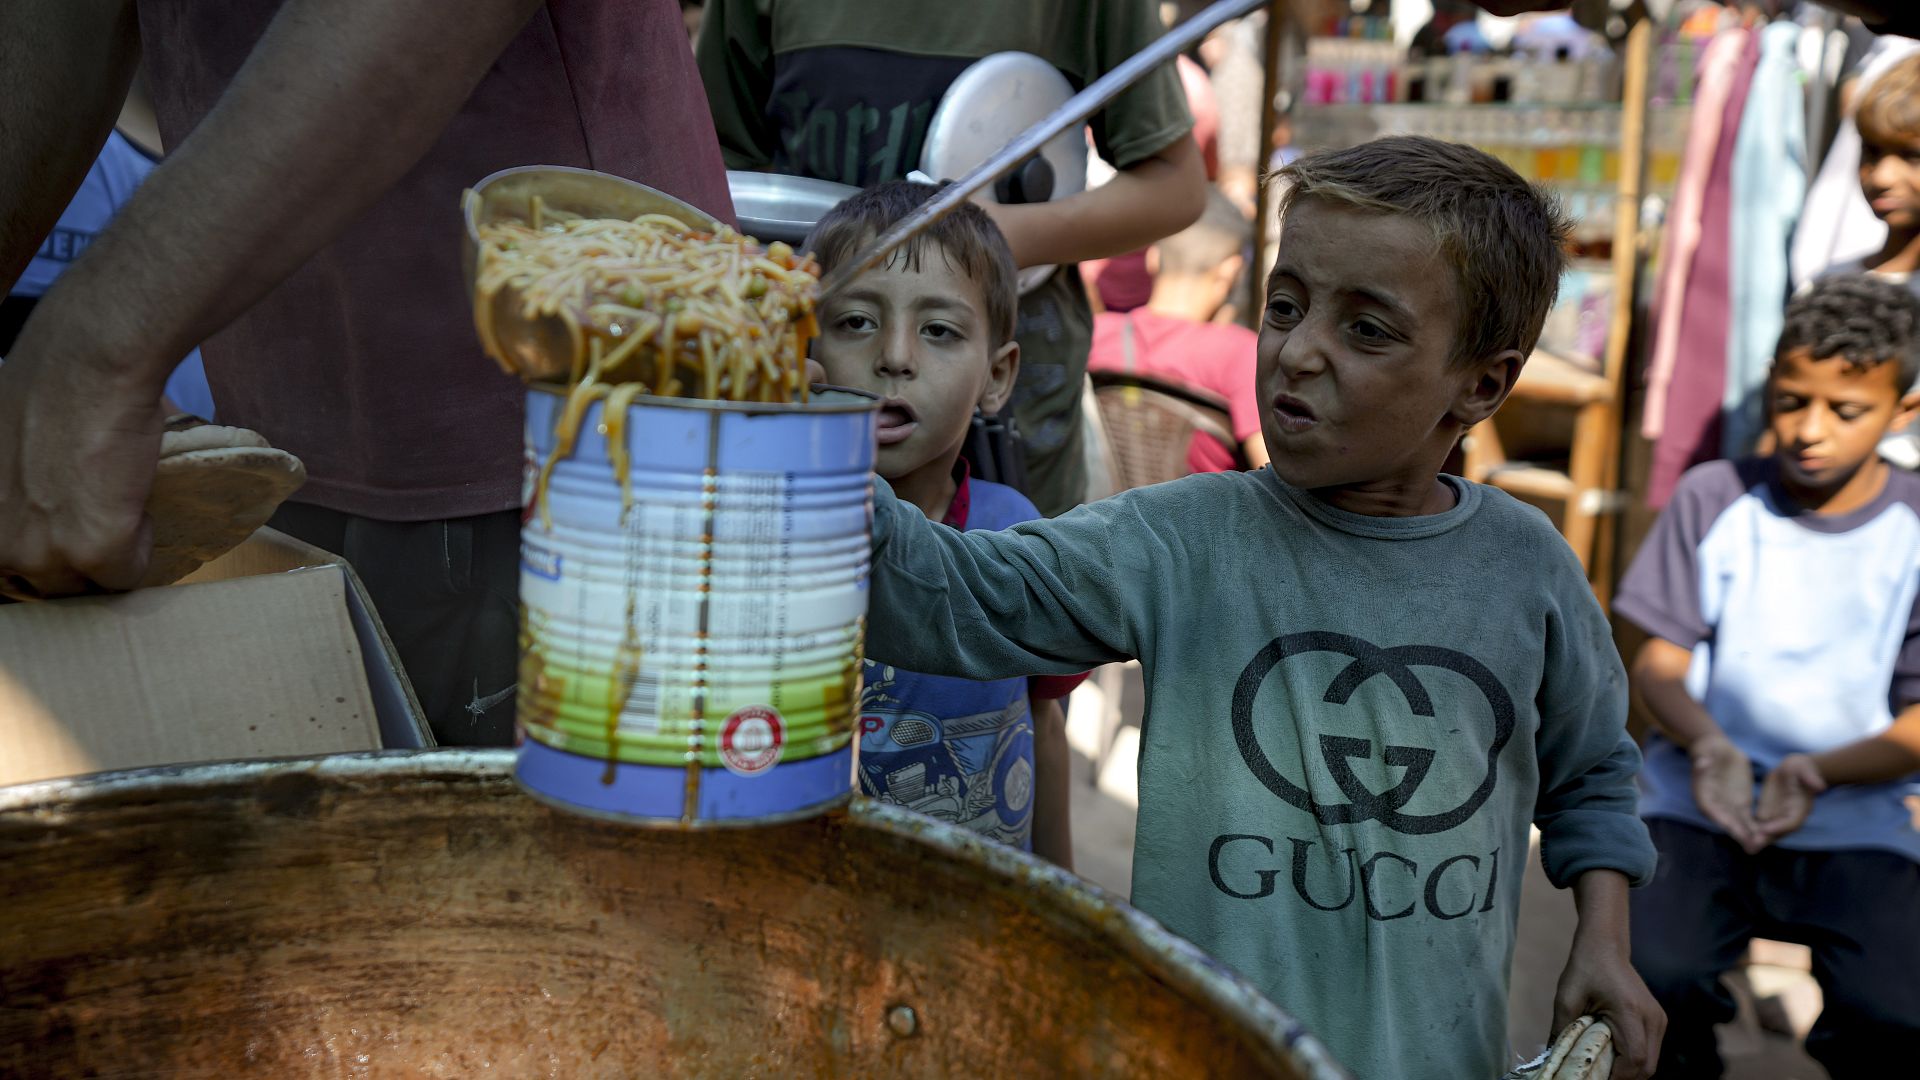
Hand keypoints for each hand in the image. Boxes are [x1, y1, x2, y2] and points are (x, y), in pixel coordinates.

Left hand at [0, 338, 161, 597]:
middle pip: (45, 582)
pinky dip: (142, 548)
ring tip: (123, 509)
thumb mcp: (4, 438)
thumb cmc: (47, 381)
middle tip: (100, 519)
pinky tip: (140, 505)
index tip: (64, 529)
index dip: (43, 546)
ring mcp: (40, 553)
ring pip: (85, 585)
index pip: (9, 565)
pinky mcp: (93, 550)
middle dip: (75, 557)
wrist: (87, 364)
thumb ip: (14, 480)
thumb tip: (48, 489)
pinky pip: (127, 576)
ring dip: (110, 555)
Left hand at [1553, 938, 1665, 1079]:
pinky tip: (1612, 1053)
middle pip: (1646, 1067)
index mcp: (1631, 1011)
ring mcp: (1658, 1019)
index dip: (1616, 1077)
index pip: (1634, 1059)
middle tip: (1596, 1075)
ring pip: (1650, 1062)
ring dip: (1628, 1070)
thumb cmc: (1585, 968)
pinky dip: (1633, 1059)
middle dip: (1622, 1078)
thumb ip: (1561, 1032)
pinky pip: (1650, 1051)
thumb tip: (1553, 1060)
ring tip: (1603, 1066)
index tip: (1594, 1077)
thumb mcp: (1566, 999)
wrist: (1606, 945)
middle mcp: (1652, 1018)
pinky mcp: (1658, 1020)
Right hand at [1689, 733, 1762, 852]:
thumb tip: (1702, 763)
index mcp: (1704, 795)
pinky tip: (1767, 835)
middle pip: (1728, 822)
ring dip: (1750, 835)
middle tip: (1753, 846)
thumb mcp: (1705, 753)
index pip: (1714, 812)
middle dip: (1741, 835)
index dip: (1725, 822)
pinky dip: (1756, 827)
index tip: (1737, 832)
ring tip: (1762, 845)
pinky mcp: (1741, 804)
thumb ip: (1703, 762)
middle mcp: (1715, 806)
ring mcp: (1729, 806)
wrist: (1717, 750)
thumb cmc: (1708, 751)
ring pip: (1740, 824)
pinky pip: (1748, 818)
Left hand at [1755, 754, 1825, 844]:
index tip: (1765, 829)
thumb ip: (1811, 778)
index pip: (1792, 822)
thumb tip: (1820, 786)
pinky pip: (1761, 824)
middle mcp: (1790, 816)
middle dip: (1766, 839)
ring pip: (1769, 831)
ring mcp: (1779, 817)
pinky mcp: (1769, 813)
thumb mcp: (1805, 769)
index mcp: (1801, 808)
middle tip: (1751, 846)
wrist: (1793, 770)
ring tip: (1746, 846)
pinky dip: (1752, 831)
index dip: (1780, 826)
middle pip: (1779, 832)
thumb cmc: (1802, 768)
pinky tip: (1740, 836)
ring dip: (1758, 839)